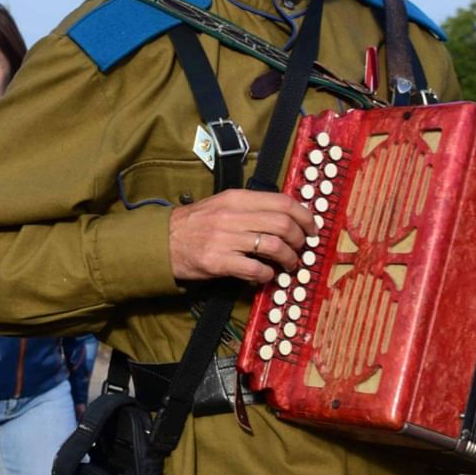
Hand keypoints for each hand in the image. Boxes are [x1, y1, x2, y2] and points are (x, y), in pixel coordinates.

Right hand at [168, 190, 316, 284]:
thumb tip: (286, 217)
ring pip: (274, 247)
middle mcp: (232, 216)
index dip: (305, 216)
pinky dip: (267, 275)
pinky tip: (266, 276)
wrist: (163, 241)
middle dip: (300, 239)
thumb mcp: (223, 204)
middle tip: (302, 248)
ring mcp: (225, 239)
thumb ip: (252, 208)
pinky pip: (255, 269)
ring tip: (289, 264)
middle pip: (283, 224)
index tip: (312, 227)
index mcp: (237, 198)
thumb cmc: (196, 224)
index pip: (283, 202)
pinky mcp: (218, 262)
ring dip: (288, 259)